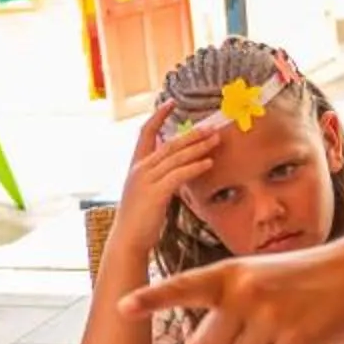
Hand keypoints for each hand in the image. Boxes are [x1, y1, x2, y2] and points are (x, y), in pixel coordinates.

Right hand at [113, 108, 224, 243]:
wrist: (127, 240)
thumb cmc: (139, 219)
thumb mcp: (147, 192)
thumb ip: (160, 177)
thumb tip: (179, 169)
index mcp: (136, 166)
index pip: (146, 132)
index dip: (158, 116)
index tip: (171, 102)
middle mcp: (140, 169)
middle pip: (169, 143)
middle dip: (192, 134)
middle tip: (211, 126)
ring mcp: (146, 180)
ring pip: (176, 157)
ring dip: (198, 147)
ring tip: (215, 140)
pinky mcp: (155, 193)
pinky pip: (179, 175)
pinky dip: (195, 167)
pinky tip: (208, 163)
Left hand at [121, 239, 343, 343]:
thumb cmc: (302, 280)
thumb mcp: (256, 281)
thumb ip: (221, 312)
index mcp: (229, 274)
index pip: (181, 287)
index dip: (150, 301)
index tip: (120, 308)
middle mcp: (244, 292)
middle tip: (252, 342)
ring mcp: (271, 316)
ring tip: (278, 343)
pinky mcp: (297, 338)